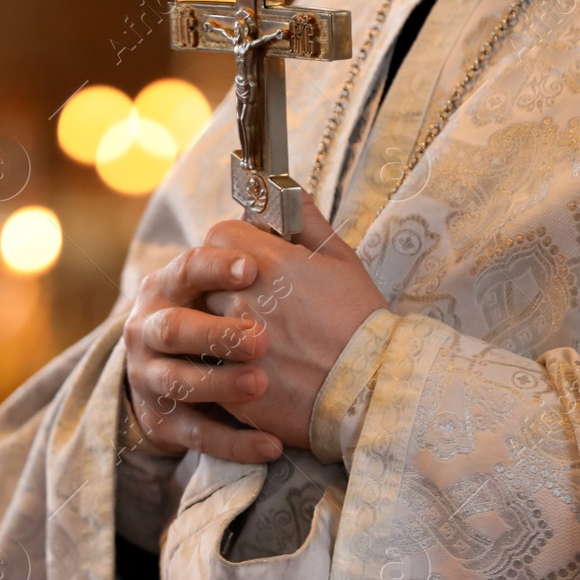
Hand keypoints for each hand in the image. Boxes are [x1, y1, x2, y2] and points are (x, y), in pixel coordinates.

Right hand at [124, 246, 285, 463]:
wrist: (182, 378)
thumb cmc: (228, 316)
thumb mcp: (243, 277)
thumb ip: (266, 240)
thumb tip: (286, 193)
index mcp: (168, 286)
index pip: (186, 268)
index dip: (216, 267)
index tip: (251, 268)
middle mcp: (148, 328)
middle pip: (173, 328)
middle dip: (215, 333)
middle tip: (261, 339)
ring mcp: (150, 376)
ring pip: (178, 382)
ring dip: (220, 384)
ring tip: (262, 386)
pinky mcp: (163, 421)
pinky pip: (195, 434)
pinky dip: (233, 442)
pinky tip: (270, 445)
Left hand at [203, 198, 387, 450]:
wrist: (374, 390)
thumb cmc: (362, 322)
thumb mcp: (343, 261)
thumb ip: (307, 221)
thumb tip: (289, 189)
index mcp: (269, 265)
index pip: (220, 236)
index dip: (234, 244)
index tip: (252, 259)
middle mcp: (243, 302)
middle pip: (206, 280)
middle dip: (225, 285)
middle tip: (259, 301)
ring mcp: (234, 348)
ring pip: (205, 326)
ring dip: (221, 326)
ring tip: (258, 337)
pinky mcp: (234, 388)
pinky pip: (213, 368)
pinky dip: (226, 366)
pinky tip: (259, 368)